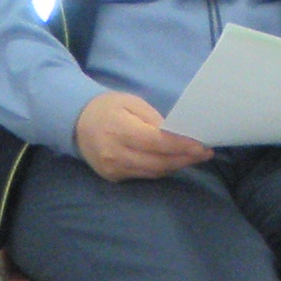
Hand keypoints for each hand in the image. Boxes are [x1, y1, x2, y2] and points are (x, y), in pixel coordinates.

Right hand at [74, 91, 211, 180]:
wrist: (76, 122)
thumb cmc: (107, 107)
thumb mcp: (131, 102)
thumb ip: (154, 119)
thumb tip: (178, 135)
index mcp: (118, 130)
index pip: (156, 143)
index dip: (181, 147)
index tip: (202, 147)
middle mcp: (114, 154)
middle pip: (158, 162)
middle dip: (184, 159)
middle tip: (205, 153)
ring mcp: (113, 169)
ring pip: (153, 172)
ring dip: (175, 165)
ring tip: (193, 157)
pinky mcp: (113, 177)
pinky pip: (144, 175)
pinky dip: (161, 168)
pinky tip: (172, 161)